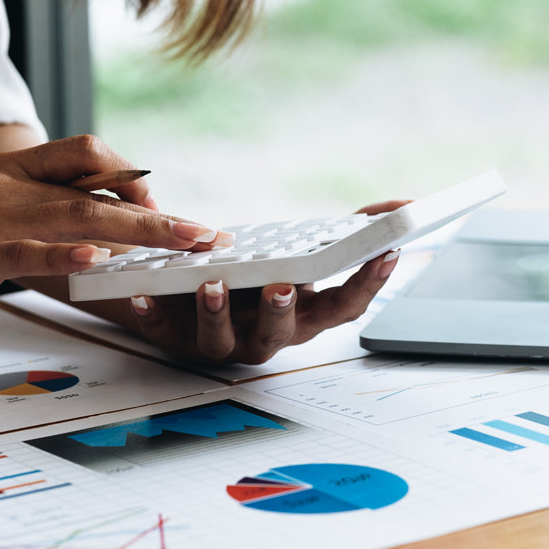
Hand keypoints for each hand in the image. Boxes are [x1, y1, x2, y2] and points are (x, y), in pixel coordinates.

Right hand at [0, 135, 225, 336]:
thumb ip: (40, 213)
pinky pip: (31, 250)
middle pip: (99, 188)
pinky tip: (100, 263)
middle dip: (159, 213)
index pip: (88, 152)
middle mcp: (8, 184)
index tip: (164, 208)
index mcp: (13, 169)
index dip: (134, 176)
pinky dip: (69, 256)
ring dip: (139, 232)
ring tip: (182, 245)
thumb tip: (101, 230)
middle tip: (204, 234)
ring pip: (79, 217)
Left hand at [123, 200, 412, 364]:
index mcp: (304, 315)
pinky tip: (143, 294)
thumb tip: (406, 206)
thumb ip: (352, 230)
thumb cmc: (257, 272)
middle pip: (282, 332)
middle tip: (282, 285)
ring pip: (222, 340)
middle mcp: (267, 336)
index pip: (345, 307)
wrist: (192, 294)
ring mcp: (221, 342)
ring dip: (217, 314)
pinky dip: (152, 315)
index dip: (368, 284)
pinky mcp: (175, 338)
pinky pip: (162, 333)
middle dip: (282, 310)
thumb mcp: (302, 252)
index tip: (386, 253)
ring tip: (212, 286)